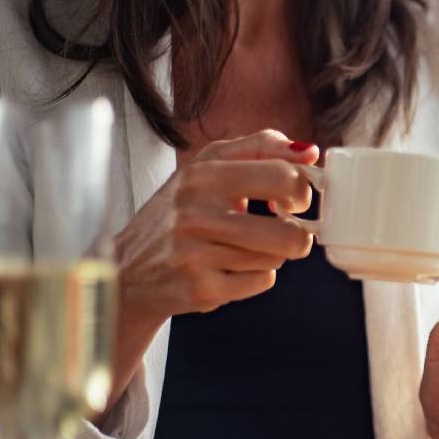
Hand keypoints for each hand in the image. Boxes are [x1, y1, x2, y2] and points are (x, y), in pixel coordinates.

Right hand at [105, 130, 317, 414]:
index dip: (301, 191)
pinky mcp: (200, 290)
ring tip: (244, 247)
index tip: (296, 199)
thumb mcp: (207, 167)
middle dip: (298, 234)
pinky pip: (261, 281)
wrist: (128, 269)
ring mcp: (196, 255)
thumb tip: (310, 152)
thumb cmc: (176, 213)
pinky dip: (255, 276)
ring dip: (271, 254)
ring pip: (276, 257)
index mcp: (201, 175)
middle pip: (288, 232)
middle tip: (288, 230)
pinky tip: (229, 268)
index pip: (282, 177)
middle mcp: (195, 213)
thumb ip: (260, 148)